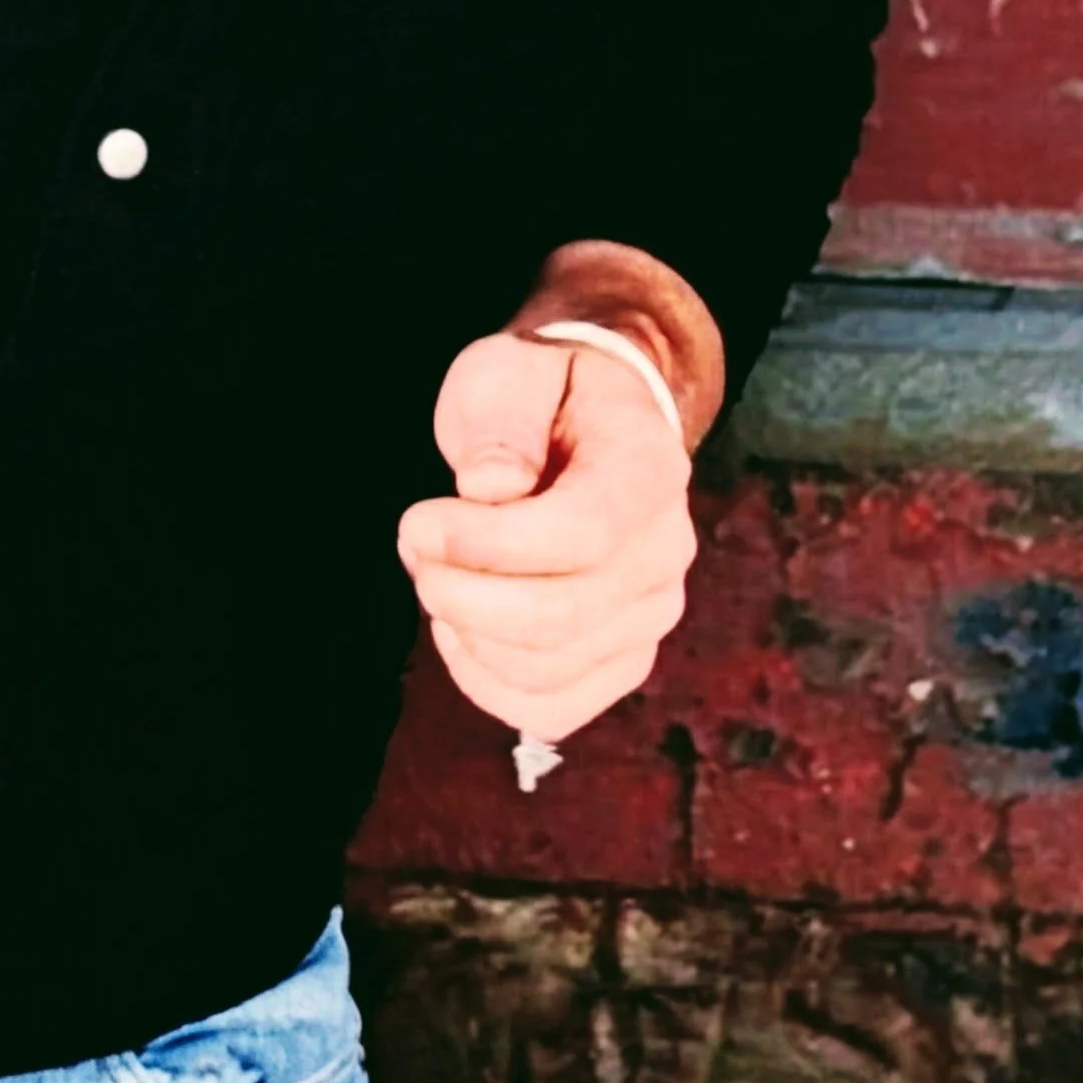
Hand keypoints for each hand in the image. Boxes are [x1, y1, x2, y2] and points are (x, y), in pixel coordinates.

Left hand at [395, 328, 696, 743]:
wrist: (590, 424)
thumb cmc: (543, 394)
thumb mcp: (510, 373)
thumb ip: (503, 422)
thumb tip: (489, 488)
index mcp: (650, 467)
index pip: (582, 533)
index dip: (487, 542)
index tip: (417, 520)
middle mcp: (667, 549)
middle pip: (563, 614)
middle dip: (463, 594)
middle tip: (414, 547)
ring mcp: (652, 612)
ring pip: (550, 671)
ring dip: (468, 635)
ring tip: (435, 575)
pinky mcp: (625, 658)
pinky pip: (554, 709)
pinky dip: (488, 684)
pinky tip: (459, 630)